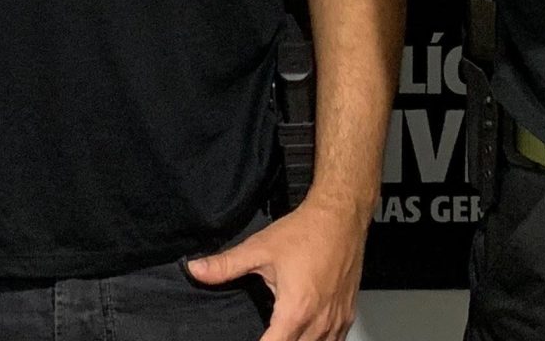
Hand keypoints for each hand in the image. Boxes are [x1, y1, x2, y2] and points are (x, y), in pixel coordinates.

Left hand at [184, 197, 365, 340]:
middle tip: (265, 334)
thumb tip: (196, 270)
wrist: (341, 217)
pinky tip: (308, 334)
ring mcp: (337, 320)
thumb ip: (226, 265)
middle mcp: (319, 321)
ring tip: (282, 333)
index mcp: (295, 310)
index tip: (248, 340)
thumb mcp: (260, 248)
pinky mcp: (348, 314)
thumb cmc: (306, 232)